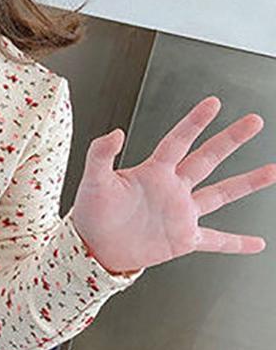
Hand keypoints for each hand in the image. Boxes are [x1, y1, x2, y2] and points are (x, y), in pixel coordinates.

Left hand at [70, 96, 275, 274]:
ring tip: (272, 170)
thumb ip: (101, 154)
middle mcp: (172, 188)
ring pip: (221, 194)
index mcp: (153, 172)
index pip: (179, 140)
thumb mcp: (93, 179)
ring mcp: (181, 213)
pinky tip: (257, 243)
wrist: (93, 246)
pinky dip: (236, 243)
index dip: (195, 122)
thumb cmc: (91, 211)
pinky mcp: (183, 238)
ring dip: (247, 183)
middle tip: (253, 121)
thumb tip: (115, 132)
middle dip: (231, 139)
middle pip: (208, 158)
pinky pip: (216, 240)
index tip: (213, 103)